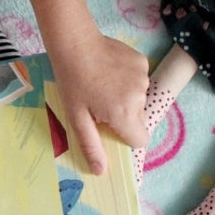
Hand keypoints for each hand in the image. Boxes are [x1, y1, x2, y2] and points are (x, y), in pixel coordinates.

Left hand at [49, 31, 148, 174]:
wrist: (75, 43)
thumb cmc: (72, 83)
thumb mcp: (76, 118)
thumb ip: (91, 145)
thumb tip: (101, 171)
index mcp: (124, 113)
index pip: (140, 139)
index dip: (125, 137)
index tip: (110, 128)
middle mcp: (139, 96)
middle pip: (138, 119)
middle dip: (122, 116)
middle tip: (99, 103)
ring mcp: (143, 77)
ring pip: (138, 99)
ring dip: (124, 97)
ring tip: (102, 85)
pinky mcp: (142, 62)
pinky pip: (139, 80)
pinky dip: (127, 80)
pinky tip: (110, 71)